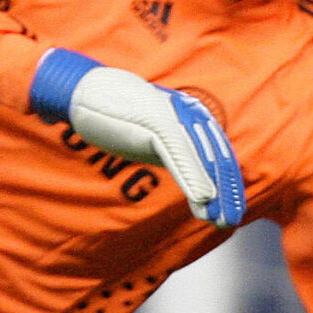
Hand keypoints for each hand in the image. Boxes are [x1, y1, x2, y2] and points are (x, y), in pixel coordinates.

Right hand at [28, 49, 246, 225]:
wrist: (82, 91)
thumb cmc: (113, 112)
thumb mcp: (147, 134)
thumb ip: (167, 149)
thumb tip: (181, 169)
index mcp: (190, 117)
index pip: (215, 155)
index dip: (226, 185)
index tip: (231, 212)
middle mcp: (188, 114)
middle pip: (215, 158)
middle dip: (225, 193)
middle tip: (230, 222)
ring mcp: (174, 117)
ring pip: (201, 159)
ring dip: (213, 192)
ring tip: (219, 218)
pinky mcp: (158, 121)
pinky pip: (181, 154)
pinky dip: (193, 178)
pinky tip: (202, 199)